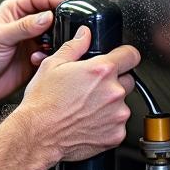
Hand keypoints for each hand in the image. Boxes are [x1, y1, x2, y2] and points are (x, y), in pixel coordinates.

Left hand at [0, 0, 83, 102]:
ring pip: (54, 36)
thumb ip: (23, 27)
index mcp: (14, 12)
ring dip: (57, 41)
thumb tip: (46, 17)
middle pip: (51, 16)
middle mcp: (24, 25)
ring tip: (55, 45)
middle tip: (73, 24)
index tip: (70, 2)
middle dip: (62, 21)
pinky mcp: (36, 59)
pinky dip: (51, 57)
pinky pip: (52, 55)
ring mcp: (31, 42)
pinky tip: (41, 59)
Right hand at [16, 27, 140, 164]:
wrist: (38, 135)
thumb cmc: (42, 103)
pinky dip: (107, 124)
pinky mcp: (116, 135)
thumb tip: (85, 34)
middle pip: (127, 80)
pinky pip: (118, 125)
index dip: (125, 55)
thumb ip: (75, 46)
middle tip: (92, 89)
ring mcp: (117, 115)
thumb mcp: (52, 65)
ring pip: (122, 104)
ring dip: (110, 105)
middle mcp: (113, 92)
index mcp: (101, 70)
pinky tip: (88, 122)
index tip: (121, 60)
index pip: (131, 55)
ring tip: (86, 108)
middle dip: (114, 82)